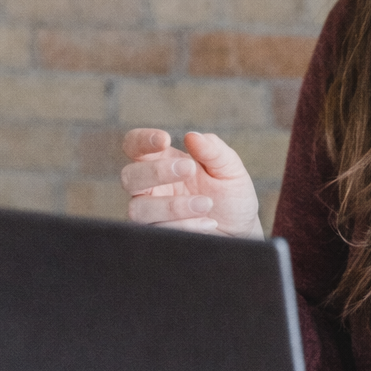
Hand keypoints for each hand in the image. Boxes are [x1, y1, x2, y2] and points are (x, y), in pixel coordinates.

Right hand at [120, 129, 262, 238]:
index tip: (165, 139)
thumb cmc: (231, 194)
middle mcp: (150, 186)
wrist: (241, 229)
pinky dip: (186, 225)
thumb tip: (193, 136)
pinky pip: (159, 231)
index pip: (134, 145)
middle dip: (156, 172)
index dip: (141, 140)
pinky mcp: (159, 235)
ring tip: (206, 204)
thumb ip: (213, 150)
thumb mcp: (229, 168)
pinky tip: (209, 223)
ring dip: (173, 205)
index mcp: (161, 161)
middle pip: (129, 176)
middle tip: (189, 169)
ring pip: (140, 208)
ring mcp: (151, 213)